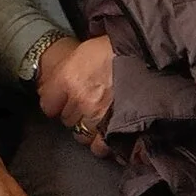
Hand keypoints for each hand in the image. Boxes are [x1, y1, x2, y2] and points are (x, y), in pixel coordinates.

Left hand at [36, 36, 113, 155]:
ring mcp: (98, 116)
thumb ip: (70, 69)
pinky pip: (102, 145)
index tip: (59, 103)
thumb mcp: (86, 50)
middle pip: (67, 119)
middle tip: (85, 109)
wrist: (148, 56)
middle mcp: (80, 100)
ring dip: (88, 131)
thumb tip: (61, 79)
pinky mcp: (117, 127)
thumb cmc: (118, 49)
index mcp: (67, 79)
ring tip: (97, 124)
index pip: (48, 104)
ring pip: (82, 134)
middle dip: (75, 115)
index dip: (55, 103)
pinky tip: (109, 137)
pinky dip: (105, 144)